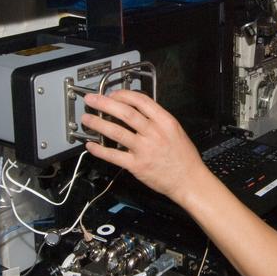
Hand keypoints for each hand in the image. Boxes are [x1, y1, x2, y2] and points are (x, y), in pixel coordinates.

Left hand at [80, 90, 215, 205]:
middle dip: (104, 104)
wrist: (189, 181)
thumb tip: (137, 110)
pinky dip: (100, 150)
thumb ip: (157, 120)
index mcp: (165, 122)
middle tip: (92, 99)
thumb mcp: (176, 130)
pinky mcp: (137, 166)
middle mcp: (154, 133)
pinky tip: (91, 145)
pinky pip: (114, 156)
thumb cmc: (184, 158)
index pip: (141, 101)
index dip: (123, 95)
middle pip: (125, 112)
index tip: (112, 94)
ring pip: (116, 132)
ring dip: (98, 123)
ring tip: (87, 118)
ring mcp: (144, 149)